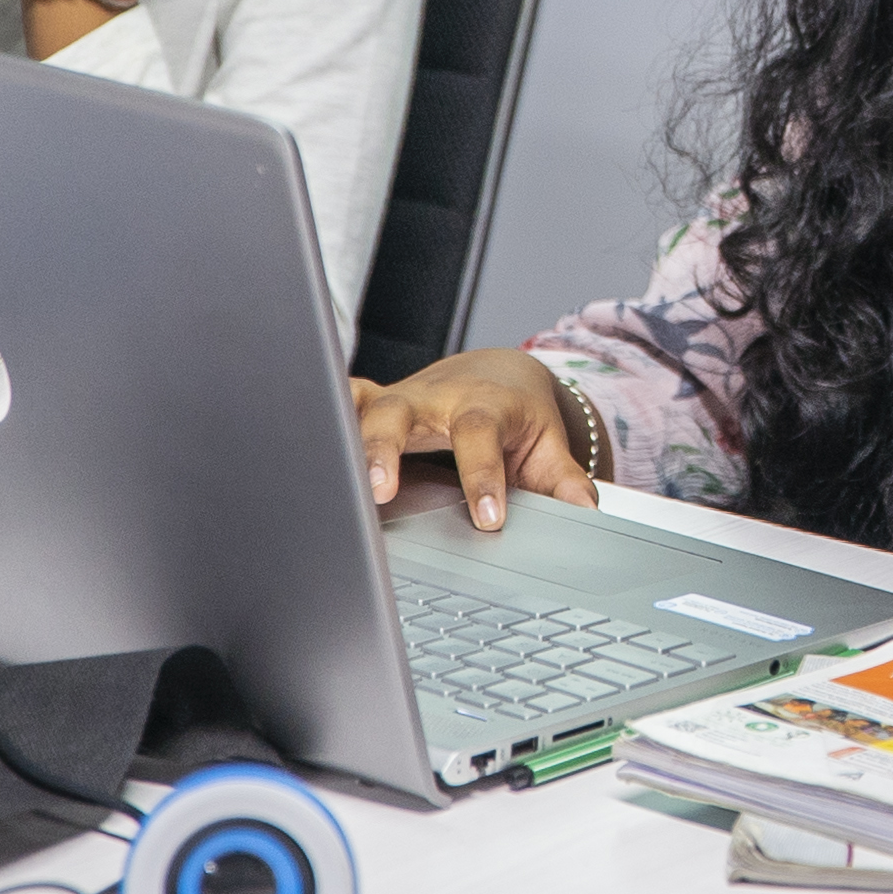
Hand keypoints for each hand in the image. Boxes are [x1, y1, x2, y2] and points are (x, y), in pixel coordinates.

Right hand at [351, 350, 601, 531]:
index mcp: (483, 406)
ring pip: (365, 409)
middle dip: (386, 448)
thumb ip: (564, 479)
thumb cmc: (519, 417)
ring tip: (331, 478)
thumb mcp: (547, 445)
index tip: (488, 519)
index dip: (482, 477)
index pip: (480, 436)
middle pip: (402, 412)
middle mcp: (435, 399)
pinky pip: (347, 401)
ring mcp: (402, 399)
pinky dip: (326, 414)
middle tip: (380, 490)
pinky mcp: (378, 404)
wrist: (499, 375)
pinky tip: (305, 441)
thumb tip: (587, 512)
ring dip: (346, 440)